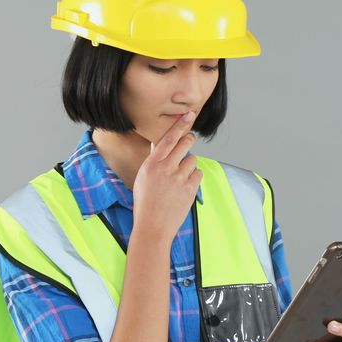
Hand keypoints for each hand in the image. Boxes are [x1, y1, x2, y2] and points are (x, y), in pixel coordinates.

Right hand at [131, 111, 201, 242]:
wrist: (152, 227)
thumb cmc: (145, 203)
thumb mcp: (143, 177)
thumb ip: (154, 159)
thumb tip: (160, 142)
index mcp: (151, 164)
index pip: (168, 139)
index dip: (179, 125)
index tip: (188, 114)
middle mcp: (165, 169)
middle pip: (185, 143)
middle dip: (189, 140)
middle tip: (189, 140)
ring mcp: (178, 179)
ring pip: (192, 160)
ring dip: (189, 165)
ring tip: (179, 177)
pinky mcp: (189, 189)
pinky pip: (198, 174)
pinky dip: (194, 178)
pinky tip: (185, 186)